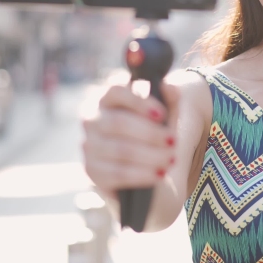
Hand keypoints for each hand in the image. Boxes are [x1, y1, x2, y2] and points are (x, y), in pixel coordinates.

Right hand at [82, 82, 178, 196]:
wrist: (144, 172)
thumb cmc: (152, 136)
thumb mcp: (164, 118)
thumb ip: (169, 100)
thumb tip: (170, 87)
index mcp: (107, 99)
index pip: (115, 92)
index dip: (138, 102)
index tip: (161, 114)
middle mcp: (92, 119)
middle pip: (119, 122)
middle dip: (150, 133)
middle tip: (173, 141)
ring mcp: (89, 145)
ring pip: (120, 150)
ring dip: (150, 155)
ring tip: (171, 159)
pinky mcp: (92, 171)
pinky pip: (117, 173)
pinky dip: (141, 174)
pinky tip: (159, 174)